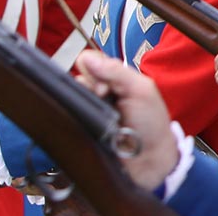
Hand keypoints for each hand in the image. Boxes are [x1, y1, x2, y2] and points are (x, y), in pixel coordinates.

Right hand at [74, 51, 177, 190]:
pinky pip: (66, 115)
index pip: (91, 62)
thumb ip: (117, 71)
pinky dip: (72, 115)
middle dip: (89, 86)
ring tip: (98, 114)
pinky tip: (86, 122)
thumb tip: (87, 58)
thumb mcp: (141, 90)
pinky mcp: (81, 126)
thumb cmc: (151, 123)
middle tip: (103, 97)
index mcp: (115, 79)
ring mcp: (89, 110)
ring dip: (81, 101)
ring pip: (70, 95)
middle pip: (78, 78)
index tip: (104, 86)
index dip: (93, 70)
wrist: (149, 157)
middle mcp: (99, 92)